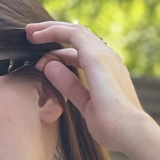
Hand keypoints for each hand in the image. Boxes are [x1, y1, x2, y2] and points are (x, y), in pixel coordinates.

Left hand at [25, 20, 150, 154]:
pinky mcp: (95, 56)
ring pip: (74, 31)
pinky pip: (72, 34)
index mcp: (109, 70)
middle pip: (78, 36)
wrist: (129, 131)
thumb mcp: (85, 104)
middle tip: (31, 35)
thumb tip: (49, 68)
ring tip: (30, 32)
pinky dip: (53, 31)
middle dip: (54, 32)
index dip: (60, 53)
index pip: (82, 53)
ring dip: (51, 28)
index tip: (41, 58)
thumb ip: (70, 86)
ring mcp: (104, 55)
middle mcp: (108, 58)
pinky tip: (37, 36)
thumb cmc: (112, 126)